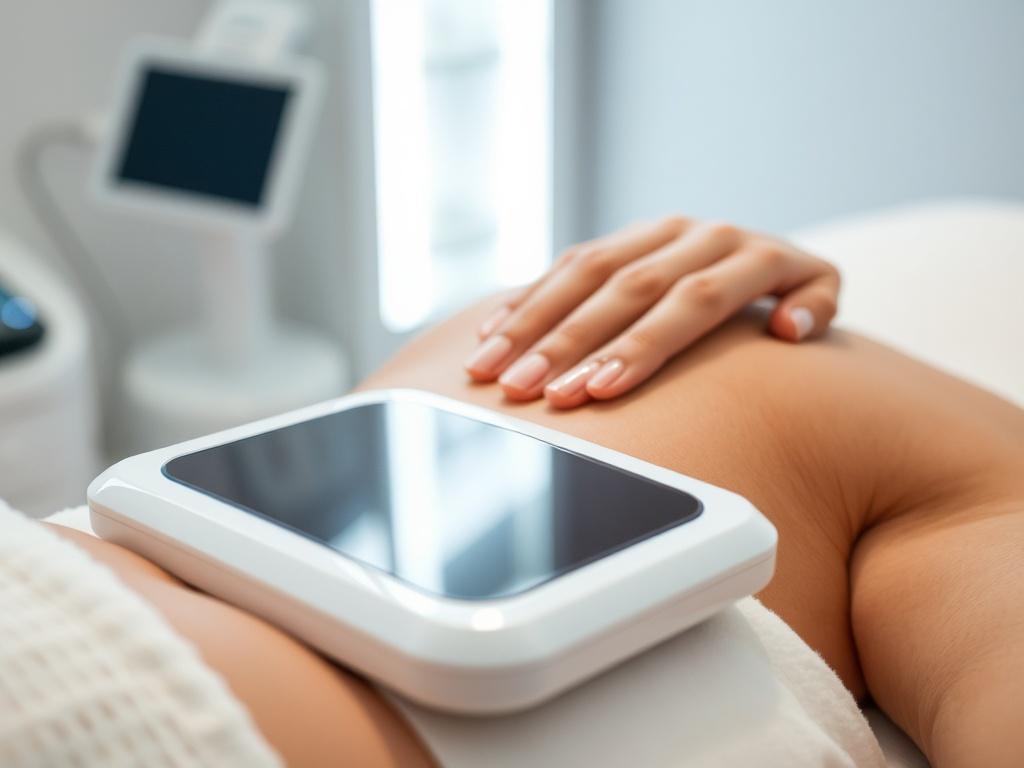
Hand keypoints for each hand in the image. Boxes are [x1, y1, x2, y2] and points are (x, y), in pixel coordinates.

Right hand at [463, 216, 839, 407]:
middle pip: (626, 289)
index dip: (641, 347)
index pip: (689, 302)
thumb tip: (789, 329)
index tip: (597, 391)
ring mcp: (649, 231)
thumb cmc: (787, 290)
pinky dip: (527, 299)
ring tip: (490, 371)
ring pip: (584, 272)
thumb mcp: (820, 287)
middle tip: (526, 389)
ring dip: (532, 323)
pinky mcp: (617, 236)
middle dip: (570, 342)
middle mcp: (692, 232)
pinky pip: (566, 262)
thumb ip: (817, 303)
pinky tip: (491, 335)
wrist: (759, 247)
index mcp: (746, 249)